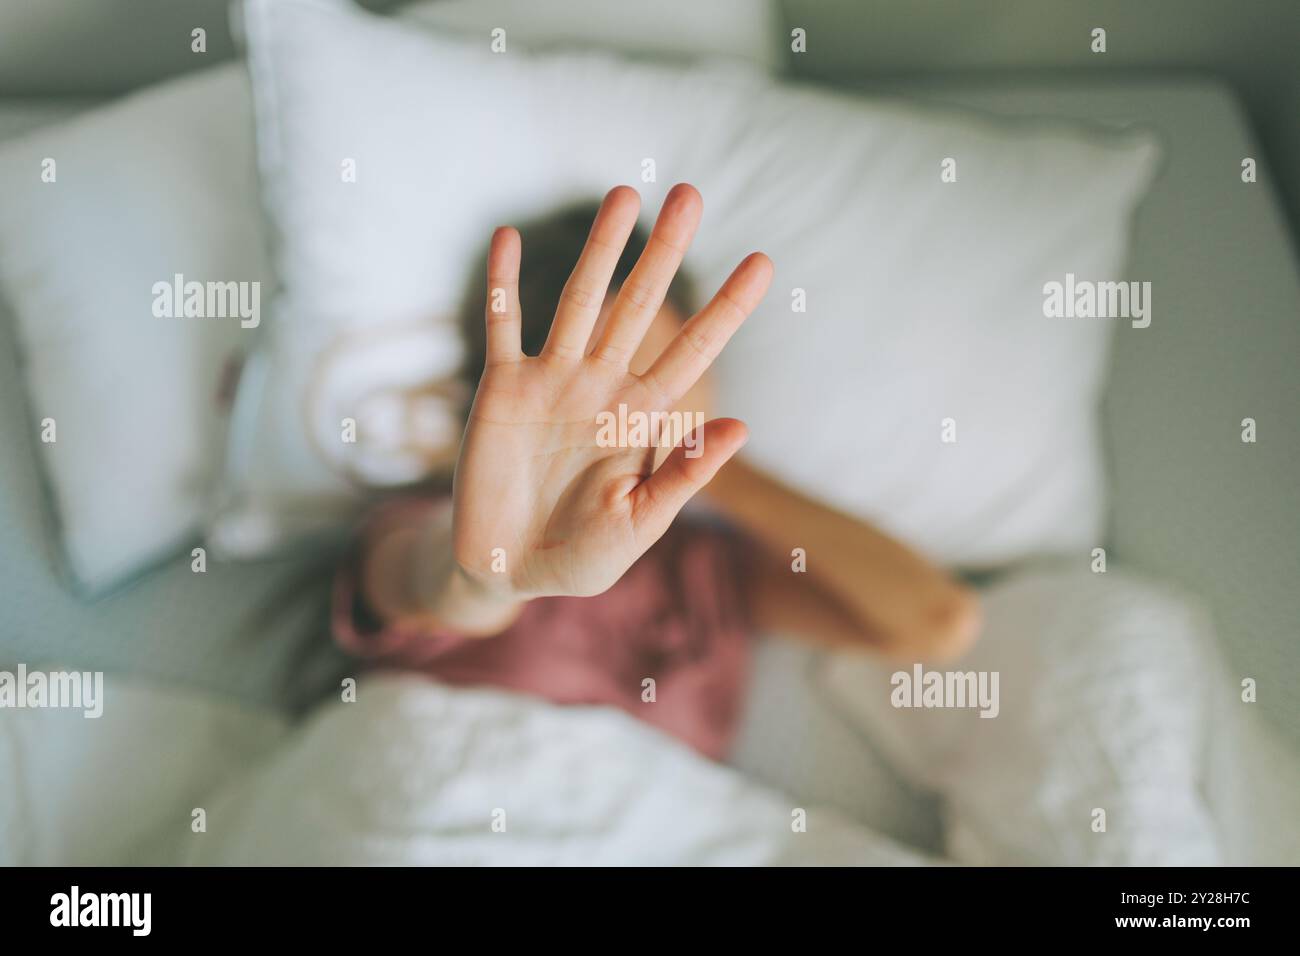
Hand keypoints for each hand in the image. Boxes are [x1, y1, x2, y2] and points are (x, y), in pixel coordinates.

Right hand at [452, 184, 771, 597]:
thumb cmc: (582, 556)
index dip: (728, 309)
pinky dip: (502, 285)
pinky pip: (502, 327)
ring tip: (623, 193)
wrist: (509, 571)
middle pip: (638, 307)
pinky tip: (506, 236)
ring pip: (578, 302)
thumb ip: (683, 476)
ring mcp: (550, 383)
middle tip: (690, 192)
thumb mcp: (638, 524)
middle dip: (664, 252)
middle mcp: (601, 388)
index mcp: (641, 418)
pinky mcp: (500, 391)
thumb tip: (743, 428)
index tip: (763, 262)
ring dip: (599, 250)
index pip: (694, 352)